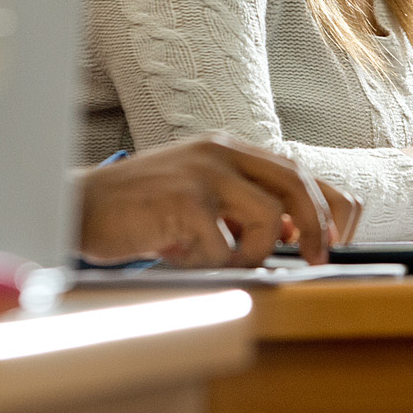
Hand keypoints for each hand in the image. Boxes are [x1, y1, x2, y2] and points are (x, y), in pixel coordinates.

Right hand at [78, 134, 363, 266]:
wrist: (79, 207)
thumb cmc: (141, 211)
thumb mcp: (200, 200)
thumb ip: (243, 208)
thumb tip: (298, 236)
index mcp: (227, 149)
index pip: (299, 171)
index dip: (328, 206)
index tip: (333, 240)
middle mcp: (219, 152)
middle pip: (297, 184)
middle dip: (316, 228)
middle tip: (315, 260)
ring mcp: (202, 173)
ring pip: (269, 218)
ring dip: (252, 253)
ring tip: (213, 258)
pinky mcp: (184, 200)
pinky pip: (225, 247)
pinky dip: (209, 264)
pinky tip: (177, 254)